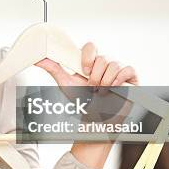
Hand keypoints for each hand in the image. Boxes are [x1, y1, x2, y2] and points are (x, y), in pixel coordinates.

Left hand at [36, 41, 139, 168]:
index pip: (91, 46)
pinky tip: (113, 88)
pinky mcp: (130, 78)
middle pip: (102, 57)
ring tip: (101, 92)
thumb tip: (38, 58)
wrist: (96, 121)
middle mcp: (104, 64)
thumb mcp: (66, 84)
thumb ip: (53, 69)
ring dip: (105, 81)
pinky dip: (119, 79)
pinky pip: (128, 69)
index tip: (84, 71)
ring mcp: (118, 70)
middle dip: (95, 76)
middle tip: (92, 87)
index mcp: (90, 62)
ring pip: (113, 64)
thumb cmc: (83, 103)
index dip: (87, 57)